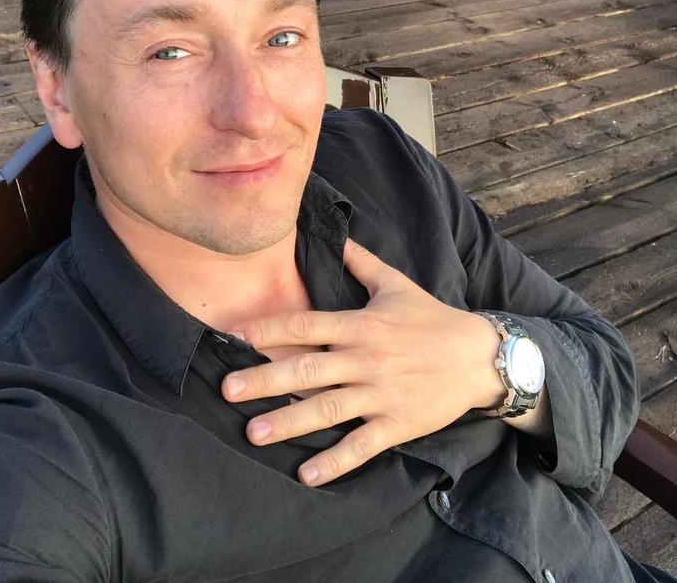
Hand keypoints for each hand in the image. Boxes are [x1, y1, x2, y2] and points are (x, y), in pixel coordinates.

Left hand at [221, 238, 505, 486]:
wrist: (480, 356)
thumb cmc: (432, 318)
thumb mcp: (395, 283)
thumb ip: (360, 261)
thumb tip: (333, 234)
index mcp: (362, 324)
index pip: (307, 323)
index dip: (270, 329)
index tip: (236, 336)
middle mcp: (366, 358)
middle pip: (308, 368)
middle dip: (265, 378)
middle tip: (227, 389)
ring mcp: (382, 393)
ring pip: (329, 408)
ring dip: (289, 421)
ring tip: (253, 433)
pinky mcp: (398, 423)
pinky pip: (363, 445)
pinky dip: (336, 461)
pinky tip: (307, 475)